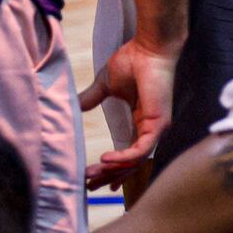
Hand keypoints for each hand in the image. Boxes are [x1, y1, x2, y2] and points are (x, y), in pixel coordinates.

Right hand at [81, 38, 174, 187]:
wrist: (148, 48)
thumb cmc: (132, 61)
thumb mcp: (106, 85)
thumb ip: (92, 98)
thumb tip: (74, 106)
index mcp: (141, 122)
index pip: (128, 153)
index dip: (112, 169)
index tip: (94, 180)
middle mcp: (151, 129)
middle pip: (130, 162)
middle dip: (108, 176)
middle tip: (88, 184)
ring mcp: (156, 128)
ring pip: (135, 160)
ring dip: (112, 170)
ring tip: (91, 175)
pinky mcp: (158, 124)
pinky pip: (141, 150)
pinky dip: (123, 158)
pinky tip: (105, 159)